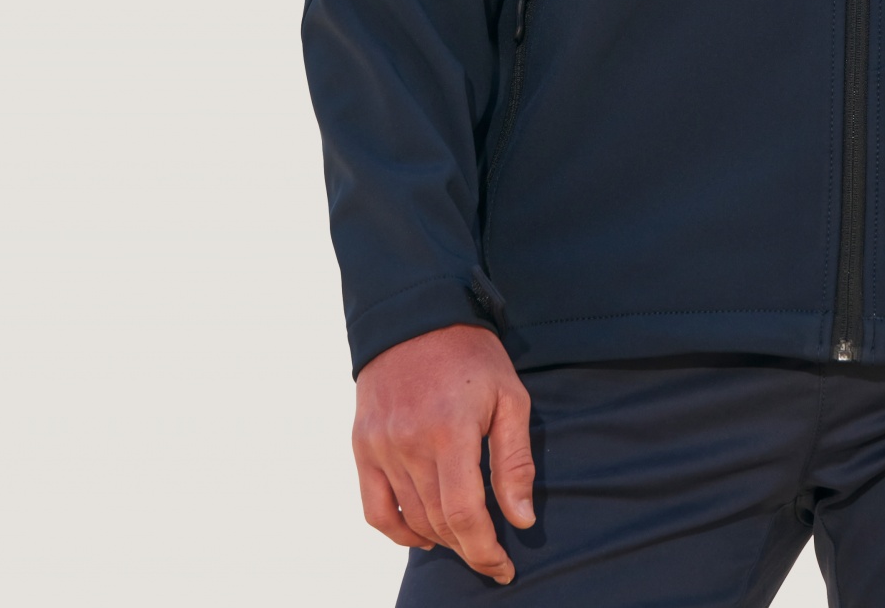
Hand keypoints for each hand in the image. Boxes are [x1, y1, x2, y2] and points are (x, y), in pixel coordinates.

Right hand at [352, 324, 534, 582]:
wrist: (417, 317)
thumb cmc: (473, 357)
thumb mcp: (510, 397)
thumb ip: (514, 461)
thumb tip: (521, 520)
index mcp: (450, 430)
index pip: (464, 513)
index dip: (484, 550)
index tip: (503, 568)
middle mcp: (409, 443)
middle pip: (438, 521)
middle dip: (469, 547)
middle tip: (491, 552)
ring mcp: (381, 446)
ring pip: (410, 518)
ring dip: (440, 538)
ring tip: (465, 537)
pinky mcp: (362, 446)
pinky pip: (375, 509)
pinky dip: (398, 531)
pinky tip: (423, 535)